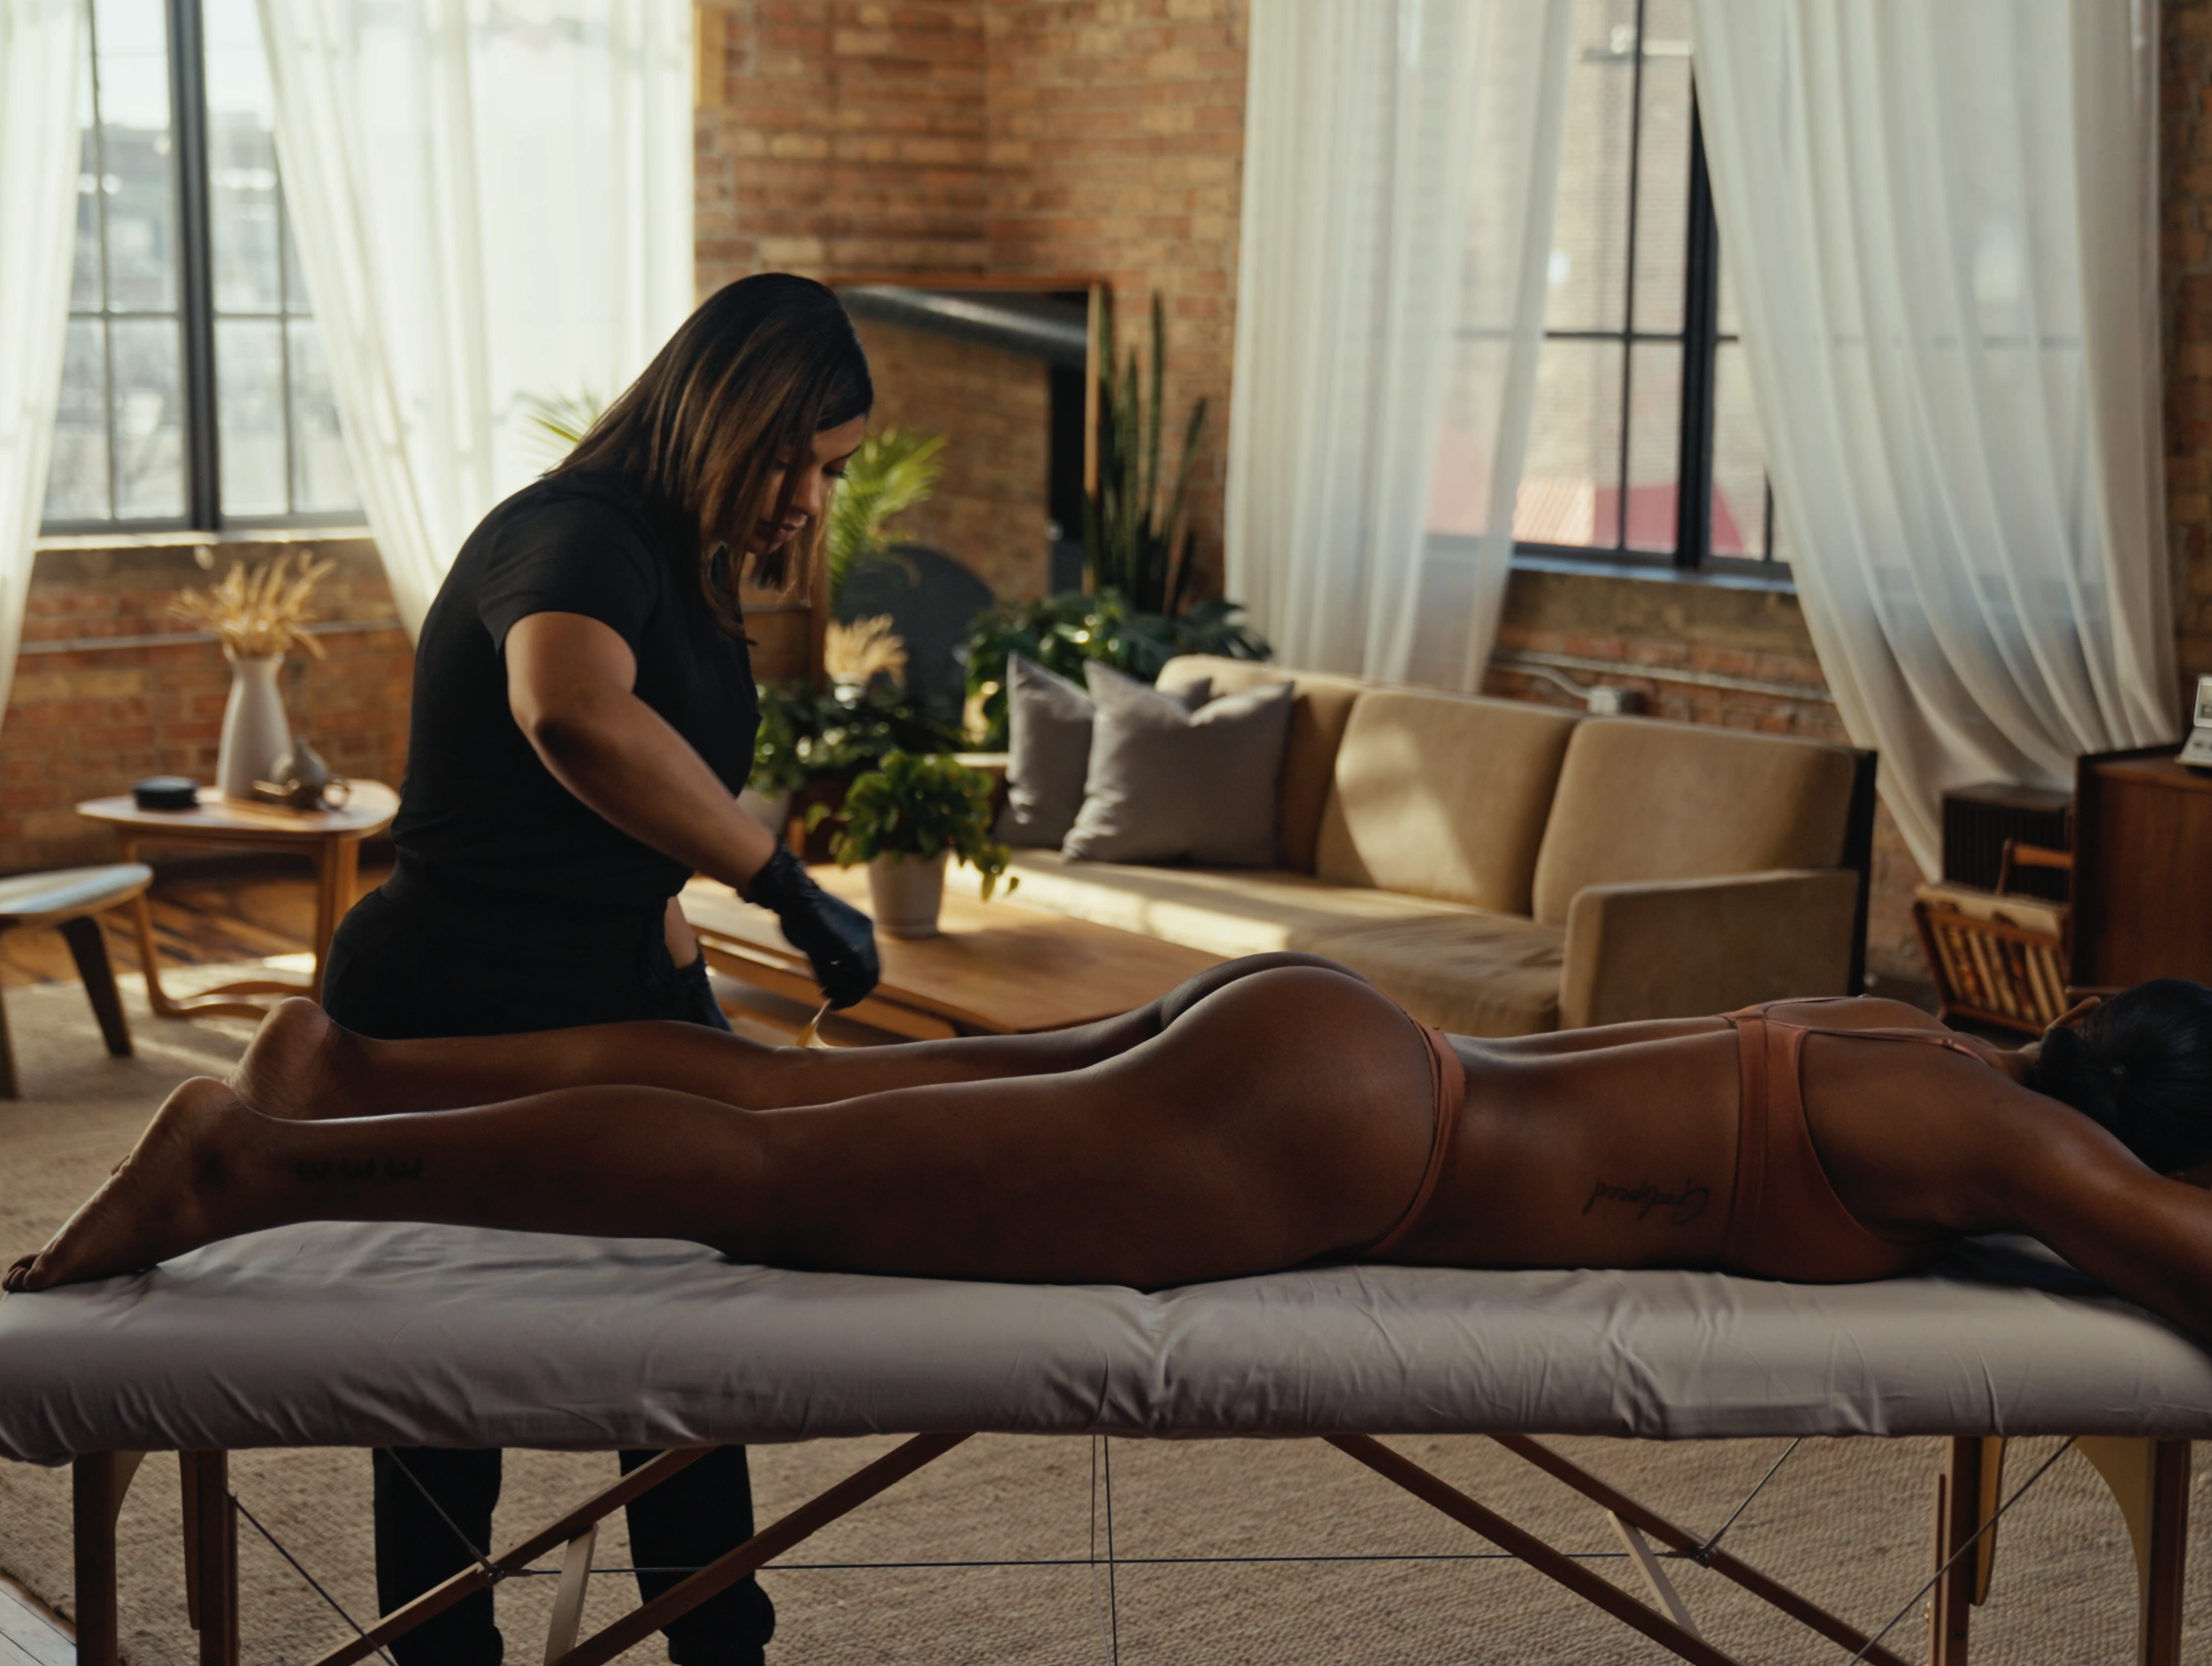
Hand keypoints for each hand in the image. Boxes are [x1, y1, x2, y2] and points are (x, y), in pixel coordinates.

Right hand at [743, 846, 880, 1008]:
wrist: (794, 899)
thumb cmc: (798, 917)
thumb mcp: (816, 943)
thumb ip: (828, 963)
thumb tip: (829, 987)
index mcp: (861, 929)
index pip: (867, 963)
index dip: (854, 982)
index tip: (836, 990)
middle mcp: (867, 935)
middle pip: (871, 974)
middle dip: (853, 993)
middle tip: (833, 1001)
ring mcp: (863, 942)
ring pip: (865, 981)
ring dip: (846, 993)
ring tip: (826, 993)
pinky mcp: (853, 950)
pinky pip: (855, 980)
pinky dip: (841, 989)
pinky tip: (825, 987)